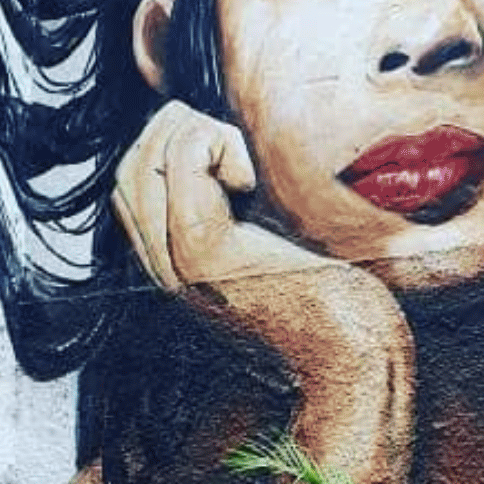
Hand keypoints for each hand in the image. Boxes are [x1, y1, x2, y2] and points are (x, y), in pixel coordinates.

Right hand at [110, 101, 414, 483]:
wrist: (353, 350)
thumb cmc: (329, 292)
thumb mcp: (268, 239)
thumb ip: (230, 204)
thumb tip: (213, 138)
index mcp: (173, 268)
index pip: (130, 185)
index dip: (170, 147)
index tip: (231, 160)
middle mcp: (163, 270)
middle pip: (130, 170)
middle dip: (179, 133)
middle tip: (239, 155)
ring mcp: (177, 263)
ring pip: (149, 159)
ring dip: (200, 136)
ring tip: (247, 172)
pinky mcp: (204, 252)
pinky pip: (184, 161)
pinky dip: (219, 146)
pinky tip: (253, 183)